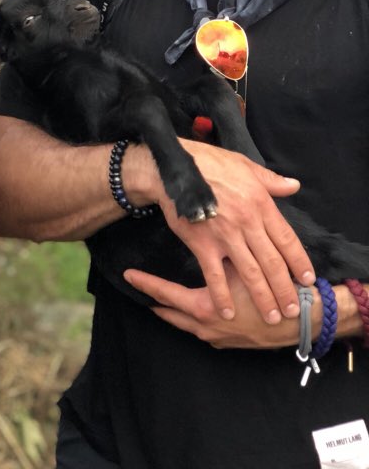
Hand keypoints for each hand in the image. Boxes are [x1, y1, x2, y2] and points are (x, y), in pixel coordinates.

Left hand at [122, 264, 303, 348]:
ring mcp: (219, 338)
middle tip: (138, 288)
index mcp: (205, 307)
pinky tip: (192, 311)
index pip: (165, 294)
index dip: (146, 284)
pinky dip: (192, 320)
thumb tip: (200, 230)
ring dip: (173, 311)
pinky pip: (203, 331)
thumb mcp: (242, 265)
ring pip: (186, 324)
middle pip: (170, 314)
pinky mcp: (231, 343)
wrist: (304, 320)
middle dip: (154, 301)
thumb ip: (219, 253)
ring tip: (158, 299)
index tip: (128, 276)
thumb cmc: (272, 288)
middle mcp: (207, 327)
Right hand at [135, 140, 313, 322]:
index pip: (287, 239)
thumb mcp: (244, 164)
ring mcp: (225, 236)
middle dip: (285, 288)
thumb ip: (270, 180)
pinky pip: (215, 276)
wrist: (172, 168)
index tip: (307, 279)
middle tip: (293, 309)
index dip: (299, 261)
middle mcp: (247, 222)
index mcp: (260, 203)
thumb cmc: (209, 163)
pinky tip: (227, 312)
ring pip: (250, 273)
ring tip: (271, 317)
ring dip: (262, 297)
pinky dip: (222, 296)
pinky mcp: (202, 244)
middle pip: (272, 262)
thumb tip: (293, 185)